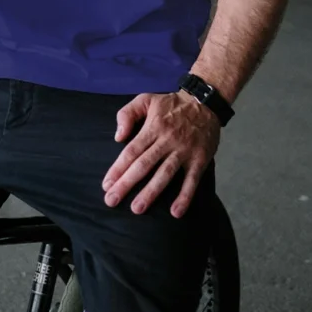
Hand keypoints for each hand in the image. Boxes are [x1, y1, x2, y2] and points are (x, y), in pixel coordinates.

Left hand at [101, 91, 220, 218]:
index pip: (131, 151)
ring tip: (137, 208)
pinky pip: (192, 180)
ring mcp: (184, 151)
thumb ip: (127, 114)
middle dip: (127, 184)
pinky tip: (175, 212)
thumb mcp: (146, 99)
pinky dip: (185, 196)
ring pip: (165, 174)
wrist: (205, 102)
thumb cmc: (171, 104)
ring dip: (151, 192)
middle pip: (144, 165)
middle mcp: (166, 140)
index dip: (118, 168)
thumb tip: (118, 137)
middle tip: (112, 201)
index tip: (106, 185)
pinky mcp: (200, 159)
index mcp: (152, 127)